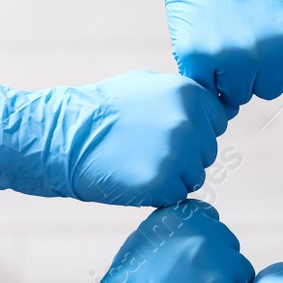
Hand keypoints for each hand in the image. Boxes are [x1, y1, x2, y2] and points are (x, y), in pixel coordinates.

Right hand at [0, 70, 226, 206]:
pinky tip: (132, 178)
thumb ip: (183, 95)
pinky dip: (158, 194)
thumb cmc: (100, 111)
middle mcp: (190, 121)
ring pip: (194, 176)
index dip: (192, 131)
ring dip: (172, 176)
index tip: (161, 133)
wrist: (62, 137)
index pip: (216, 122)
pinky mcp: (164, 183)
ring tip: (136, 163)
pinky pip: (176, 196)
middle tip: (144, 150)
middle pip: (206, 152)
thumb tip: (221, 106)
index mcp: (189, 93)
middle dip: (183, 155)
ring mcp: (178, 153)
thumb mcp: (144, 85)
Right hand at [5, 201, 252, 282]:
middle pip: (231, 249)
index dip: (203, 248)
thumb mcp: (142, 246)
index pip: (211, 222)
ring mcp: (220, 271)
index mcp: (180, 219)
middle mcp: (202, 238)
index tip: (186, 270)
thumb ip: (175, 233)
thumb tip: (201, 229)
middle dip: (218, 270)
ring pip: (242, 277)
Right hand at [119, 0, 282, 116]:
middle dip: (261, 72)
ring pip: (239, 95)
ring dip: (233, 78)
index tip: (274, 47)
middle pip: (269, 89)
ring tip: (227, 44)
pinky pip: (209, 90)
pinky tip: (208, 55)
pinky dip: (207, 78)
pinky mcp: (196, 59)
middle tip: (246, 42)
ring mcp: (227, 59)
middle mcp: (262, 53)